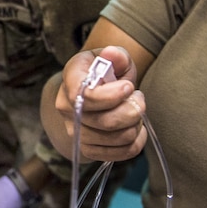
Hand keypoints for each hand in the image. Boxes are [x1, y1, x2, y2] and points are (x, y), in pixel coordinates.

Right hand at [55, 46, 147, 162]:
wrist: (92, 94)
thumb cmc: (105, 73)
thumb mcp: (112, 58)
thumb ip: (116, 55)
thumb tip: (111, 53)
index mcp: (70, 80)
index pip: (85, 96)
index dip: (111, 96)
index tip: (129, 86)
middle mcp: (67, 108)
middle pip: (105, 122)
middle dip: (132, 111)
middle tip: (139, 98)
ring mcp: (76, 131)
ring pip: (116, 139)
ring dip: (135, 125)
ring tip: (136, 110)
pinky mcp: (88, 149)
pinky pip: (119, 154)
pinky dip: (136, 142)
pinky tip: (136, 127)